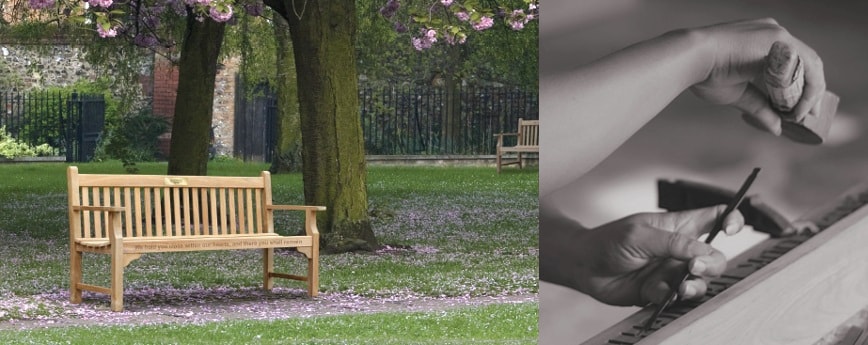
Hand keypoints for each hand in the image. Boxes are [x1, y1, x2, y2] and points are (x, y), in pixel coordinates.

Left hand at [574, 205, 743, 306]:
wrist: (584, 266)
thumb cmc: (609, 241)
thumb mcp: (640, 235)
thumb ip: (673, 243)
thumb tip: (703, 253)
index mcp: (678, 227)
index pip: (715, 217)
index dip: (731, 220)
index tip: (733, 229)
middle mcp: (680, 250)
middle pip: (715, 257)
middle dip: (712, 264)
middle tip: (694, 268)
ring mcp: (671, 272)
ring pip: (700, 282)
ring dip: (694, 286)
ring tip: (680, 287)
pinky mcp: (661, 292)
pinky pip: (676, 299)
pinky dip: (668, 297)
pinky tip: (654, 292)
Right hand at [688, 18, 825, 134]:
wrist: (691, 59)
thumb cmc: (706, 74)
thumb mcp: (739, 94)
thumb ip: (760, 108)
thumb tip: (776, 128)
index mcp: (763, 43)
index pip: (792, 66)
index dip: (800, 88)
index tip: (799, 110)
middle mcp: (774, 35)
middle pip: (804, 64)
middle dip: (809, 92)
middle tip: (807, 115)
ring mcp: (778, 35)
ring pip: (809, 64)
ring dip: (809, 92)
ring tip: (801, 115)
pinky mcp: (779, 39)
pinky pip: (806, 64)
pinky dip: (808, 87)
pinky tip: (799, 107)